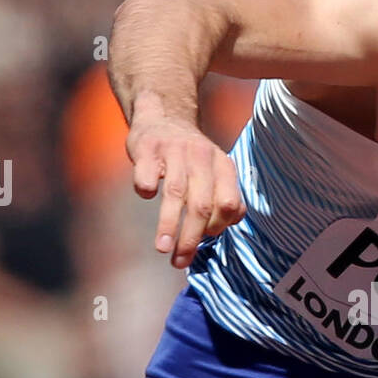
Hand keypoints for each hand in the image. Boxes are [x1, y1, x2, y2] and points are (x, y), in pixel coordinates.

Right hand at [127, 108, 245, 267]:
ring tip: (163, 248)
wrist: (164, 115)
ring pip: (176, 194)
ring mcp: (175, 150)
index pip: (230, 204)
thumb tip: (218, 232)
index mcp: (223, 165)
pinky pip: (148, 174)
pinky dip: (146, 189)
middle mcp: (202, 156)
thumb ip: (221, 198)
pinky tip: (146, 196)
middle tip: (180, 261)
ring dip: (169, 225)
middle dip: (191, 238)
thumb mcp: (214, 171)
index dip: (219, 227)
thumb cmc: (190, 157)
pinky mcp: (148, 147)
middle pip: (202, 205)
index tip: (205, 240)